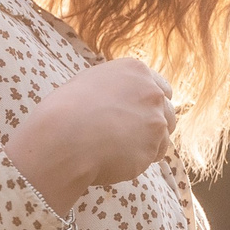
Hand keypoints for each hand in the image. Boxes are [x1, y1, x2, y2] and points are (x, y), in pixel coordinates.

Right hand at [6, 58, 178, 214]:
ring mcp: (156, 120)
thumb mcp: (90, 83)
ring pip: (164, 136)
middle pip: (168, 112)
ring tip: (116, 147)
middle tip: (128, 135)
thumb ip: (117, 87)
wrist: (62, 137)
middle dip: (153, 124)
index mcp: (135, 70)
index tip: (141, 115)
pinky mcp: (153, 147)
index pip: (161, 88)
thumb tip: (125, 99)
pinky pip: (153, 156)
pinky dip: (139, 159)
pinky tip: (116, 158)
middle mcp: (152, 92)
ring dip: (147, 143)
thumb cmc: (65, 111)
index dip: (151, 104)